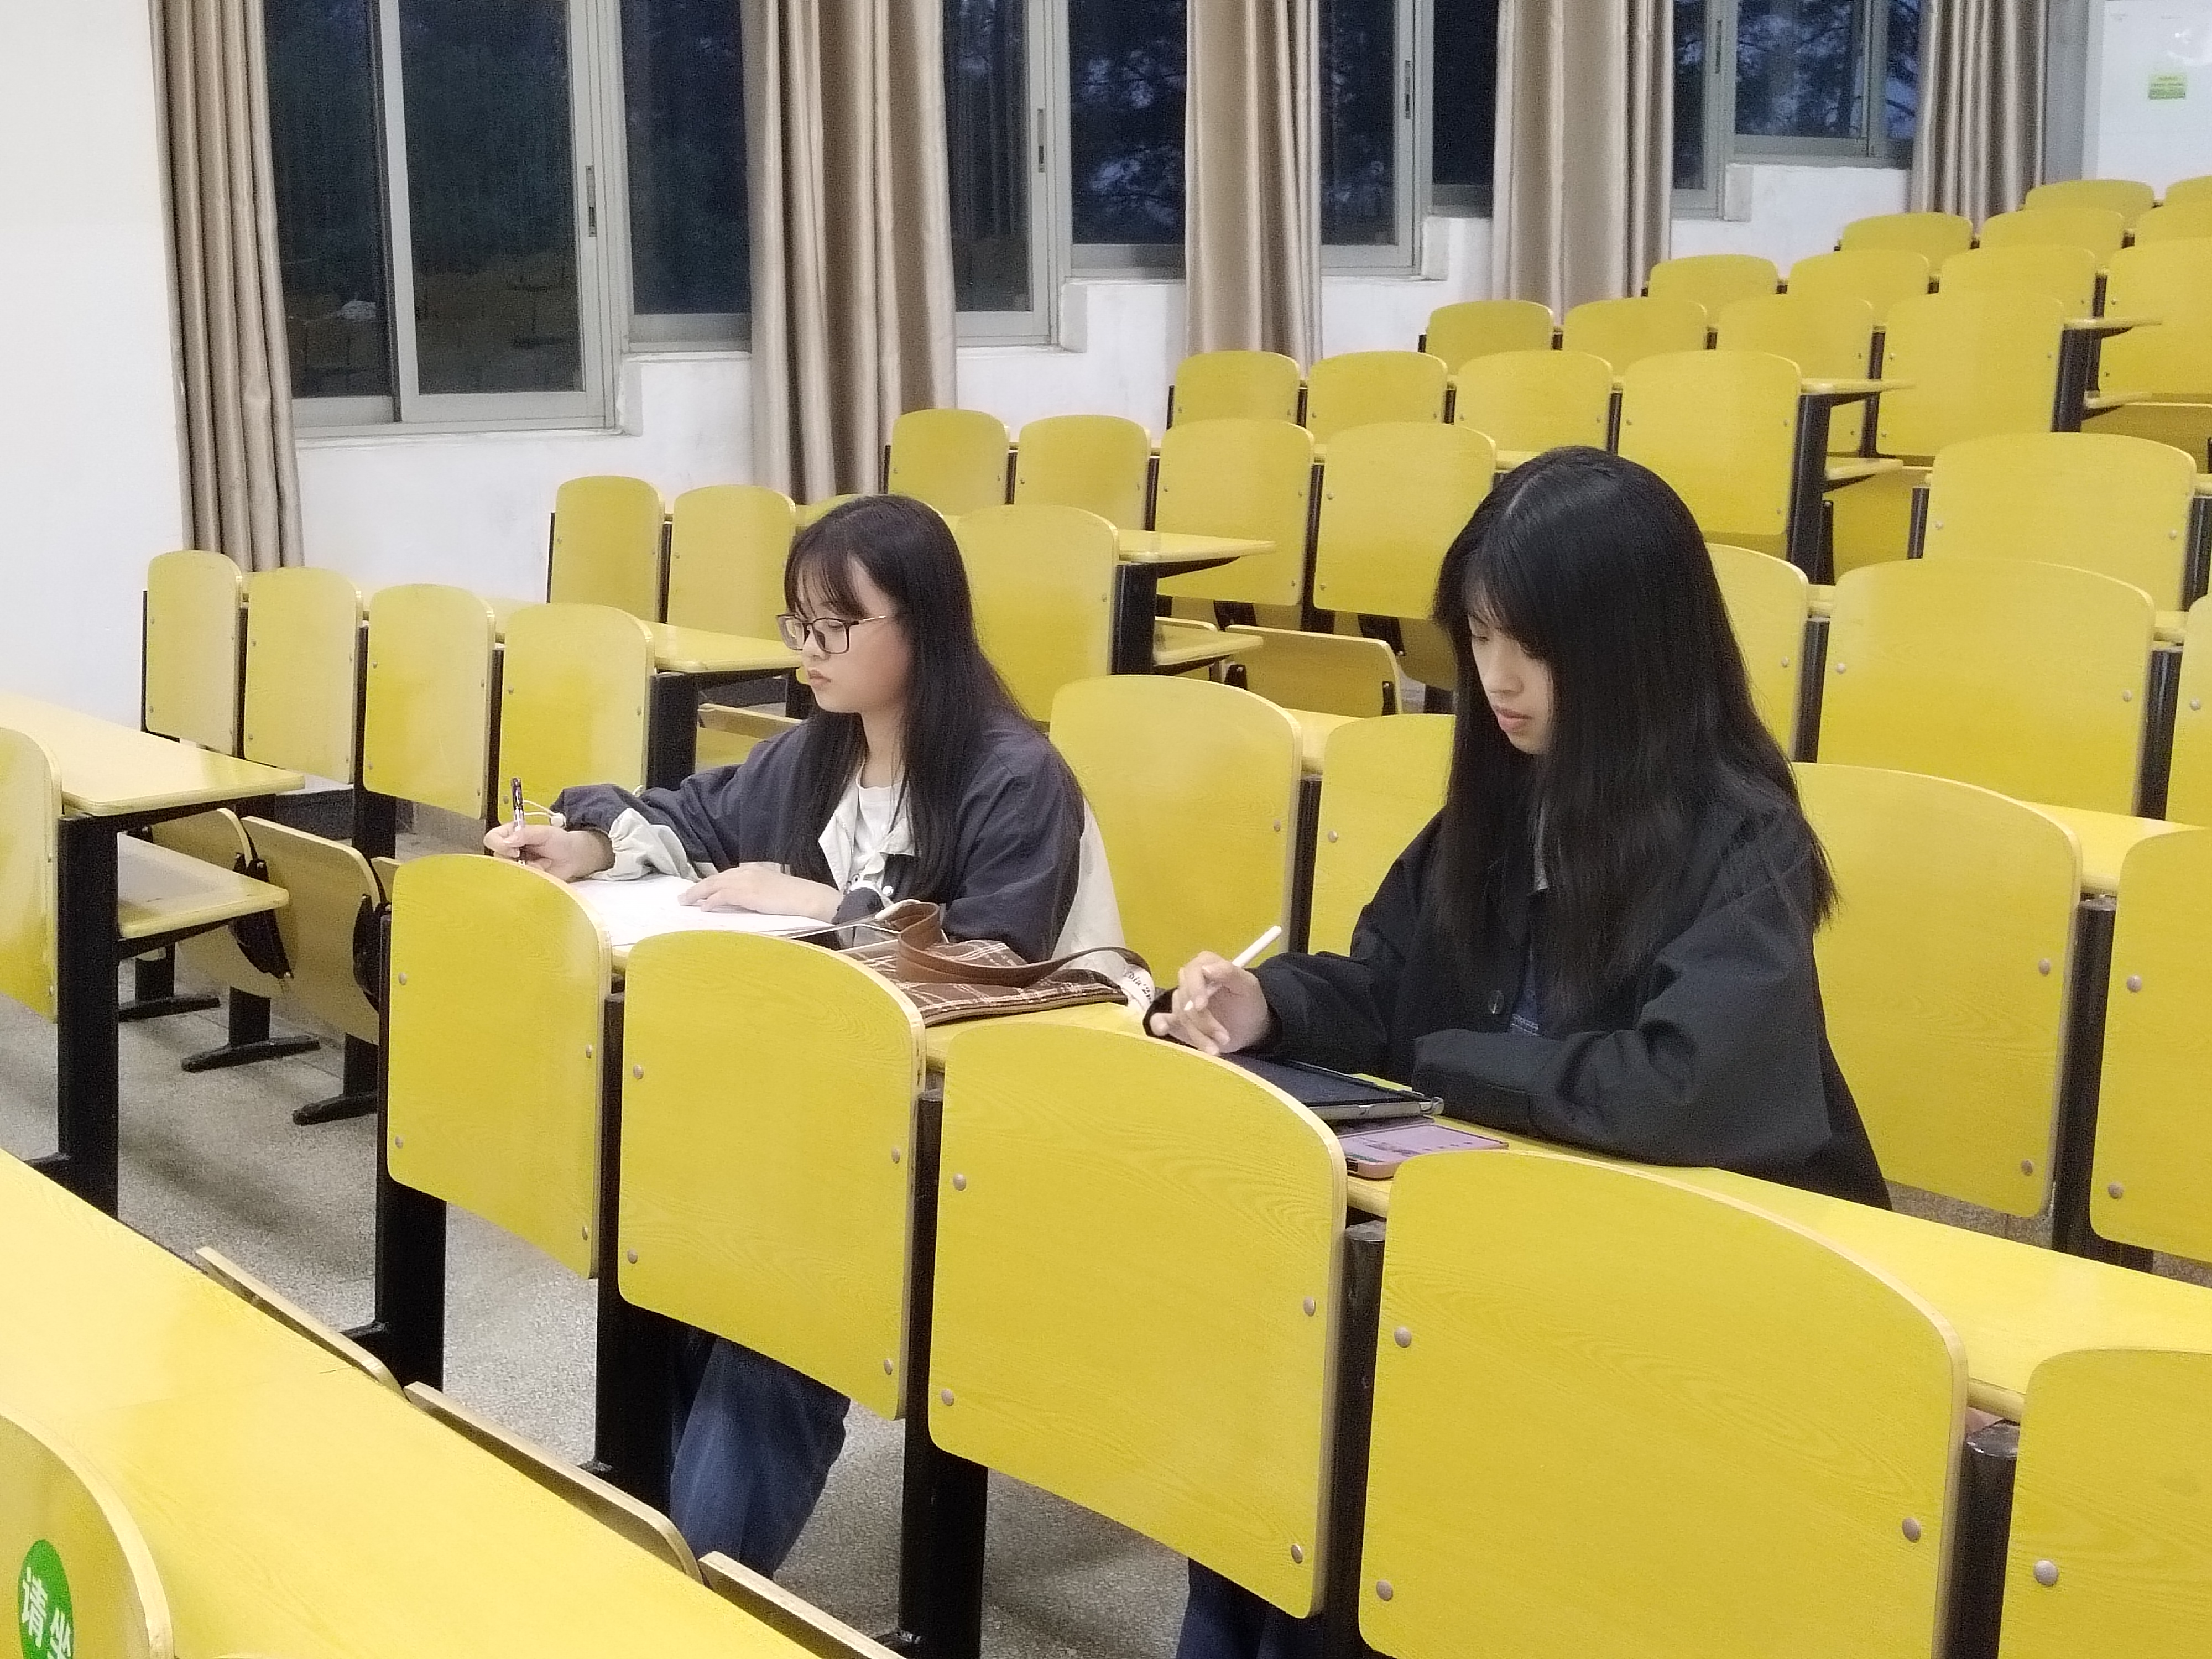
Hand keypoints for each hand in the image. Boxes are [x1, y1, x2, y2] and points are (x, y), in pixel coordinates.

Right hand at [483, 823, 611, 880]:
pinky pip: (520, 883)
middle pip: (497, 859)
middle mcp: (508, 851)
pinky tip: (544, 870)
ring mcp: (514, 866)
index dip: (500, 845)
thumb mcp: (545, 832)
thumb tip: (508, 841)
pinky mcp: (522, 879)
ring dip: (530, 869)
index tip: (516, 850)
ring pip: (508, 873)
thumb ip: (527, 834)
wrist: (573, 857)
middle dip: (518, 862)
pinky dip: (534, 877)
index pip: (491, 839)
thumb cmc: (559, 841)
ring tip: (544, 863)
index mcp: (509, 834)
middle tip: (536, 859)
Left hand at [680, 862, 841, 920]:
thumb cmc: (795, 897)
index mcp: (753, 870)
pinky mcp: (747, 893)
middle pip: (716, 879)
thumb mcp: (771, 891)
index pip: (725, 876)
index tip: (698, 892)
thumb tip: (740, 902)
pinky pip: (723, 895)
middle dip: (698, 888)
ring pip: (715, 885)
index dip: (710, 884)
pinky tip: (703, 907)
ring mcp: (747, 881)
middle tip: (683, 898)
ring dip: (698, 894)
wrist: (808, 897)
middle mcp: (747, 872)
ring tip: (686, 902)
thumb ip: (754, 893)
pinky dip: (711, 901)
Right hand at [1147, 952, 1271, 1056]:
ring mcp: (1181, 1001)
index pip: (1193, 972)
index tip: (1202, 1006)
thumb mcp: (1247, 986)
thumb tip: (1206, 968)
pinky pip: (1160, 1019)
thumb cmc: (1249, 1003)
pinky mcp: (1176, 1019)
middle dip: (1204, 1021)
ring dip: (1198, 1035)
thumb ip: (1229, 972)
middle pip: (1186, 998)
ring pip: (1180, 1016)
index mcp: (1205, 965)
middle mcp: (1189, 980)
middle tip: (1224, 1038)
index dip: (1195, 989)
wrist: (1249, 1028)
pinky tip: (1162, 1030)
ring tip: (1216, 1048)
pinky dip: (1159, 1024)